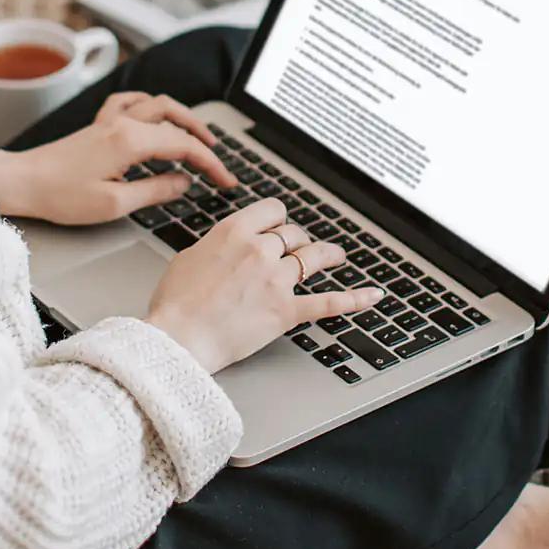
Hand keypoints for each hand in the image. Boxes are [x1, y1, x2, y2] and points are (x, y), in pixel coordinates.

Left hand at [0, 92, 235, 224]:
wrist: (21, 182)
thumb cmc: (61, 195)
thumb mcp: (115, 203)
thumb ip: (155, 191)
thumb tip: (183, 183)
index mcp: (130, 141)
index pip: (184, 146)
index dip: (211, 163)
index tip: (226, 180)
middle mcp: (122, 123)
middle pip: (175, 119)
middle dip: (203, 137)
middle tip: (218, 160)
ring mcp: (109, 122)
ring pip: (156, 104)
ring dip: (182, 116)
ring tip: (198, 135)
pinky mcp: (98, 127)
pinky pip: (130, 102)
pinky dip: (149, 105)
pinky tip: (154, 113)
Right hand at [147, 197, 383, 372]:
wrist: (178, 337)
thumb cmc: (176, 303)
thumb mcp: (190, 256)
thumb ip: (217, 245)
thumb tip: (229, 244)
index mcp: (234, 231)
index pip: (273, 210)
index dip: (278, 219)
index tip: (279, 226)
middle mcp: (260, 249)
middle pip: (293, 234)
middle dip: (296, 242)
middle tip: (298, 249)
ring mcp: (277, 279)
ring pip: (314, 256)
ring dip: (328, 254)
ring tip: (338, 255)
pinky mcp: (286, 310)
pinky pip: (328, 302)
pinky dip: (354, 299)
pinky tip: (372, 296)